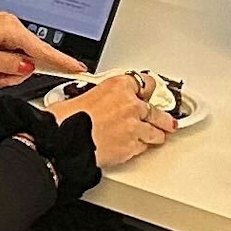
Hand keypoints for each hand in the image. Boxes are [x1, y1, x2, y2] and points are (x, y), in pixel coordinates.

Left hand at [0, 3, 82, 85]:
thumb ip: (8, 66)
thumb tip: (27, 66)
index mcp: (10, 28)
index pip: (44, 49)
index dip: (62, 62)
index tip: (80, 68)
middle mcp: (9, 24)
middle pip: (31, 56)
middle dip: (18, 72)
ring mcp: (1, 27)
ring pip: (18, 56)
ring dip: (6, 69)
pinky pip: (7, 51)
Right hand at [57, 73, 176, 170]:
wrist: (63, 143)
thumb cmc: (64, 120)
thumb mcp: (79, 95)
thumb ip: (95, 96)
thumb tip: (92, 101)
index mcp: (118, 85)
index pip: (146, 82)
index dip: (149, 89)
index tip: (150, 91)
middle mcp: (130, 105)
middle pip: (157, 110)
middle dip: (162, 116)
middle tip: (167, 119)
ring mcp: (134, 127)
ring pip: (156, 131)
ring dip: (156, 133)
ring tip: (158, 135)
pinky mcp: (132, 148)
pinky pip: (145, 147)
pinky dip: (142, 147)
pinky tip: (140, 147)